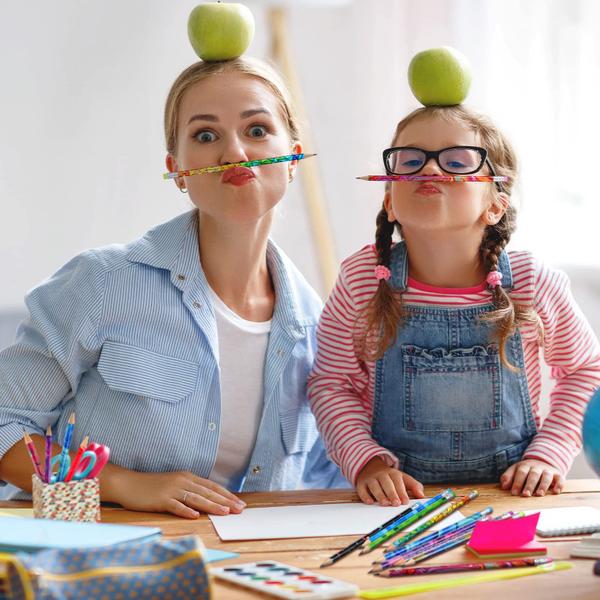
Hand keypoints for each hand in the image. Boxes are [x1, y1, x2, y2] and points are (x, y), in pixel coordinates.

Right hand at [106, 470, 245, 518]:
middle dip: (225, 501)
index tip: (239, 503)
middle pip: (208, 492)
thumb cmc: (153, 486)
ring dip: (212, 506)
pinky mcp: (161, 499)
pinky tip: (195, 516)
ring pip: (196, 498)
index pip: (212, 486)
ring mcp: (172, 490)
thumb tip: (207, 500)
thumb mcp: (175, 484)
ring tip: (225, 512)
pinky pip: (176, 505)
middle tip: (239, 509)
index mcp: (187, 477)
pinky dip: (186, 510)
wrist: (129, 483)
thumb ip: (190, 490)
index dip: (226, 494)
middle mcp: (182, 481)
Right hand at [356, 456, 424, 505]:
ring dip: (379, 494)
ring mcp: (371, 479)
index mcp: (394, 473)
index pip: (398, 481)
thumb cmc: (391, 478)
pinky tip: (369, 502)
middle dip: (392, 493)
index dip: (402, 491)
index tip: (405, 502)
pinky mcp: (361, 483)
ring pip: (374, 485)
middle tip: (396, 503)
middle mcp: (382, 475)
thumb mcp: (403, 479)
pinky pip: (362, 489)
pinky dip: (365, 495)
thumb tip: (422, 496)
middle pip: (386, 482)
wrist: (371, 467)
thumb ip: (414, 486)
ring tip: (385, 503)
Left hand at [500, 459, 563, 496]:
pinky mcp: (557, 474)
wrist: (542, 461)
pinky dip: (558, 485)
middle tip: (525, 494)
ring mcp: (547, 470)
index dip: (517, 482)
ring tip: (539, 495)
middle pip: (533, 474)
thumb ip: (508, 477)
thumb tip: (503, 486)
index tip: (514, 493)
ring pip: (546, 476)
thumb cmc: (525, 471)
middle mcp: (536, 467)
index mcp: (524, 465)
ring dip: (543, 485)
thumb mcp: (515, 470)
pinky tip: (555, 492)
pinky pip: (560, 479)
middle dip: (529, 485)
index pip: (520, 472)